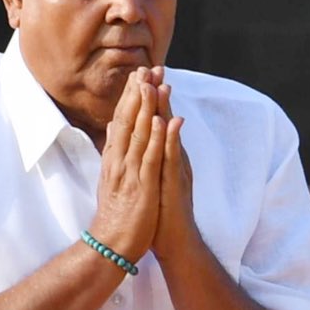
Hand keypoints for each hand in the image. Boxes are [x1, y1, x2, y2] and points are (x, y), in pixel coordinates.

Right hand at [89, 69, 163, 265]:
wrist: (112, 244)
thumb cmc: (117, 213)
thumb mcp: (113, 177)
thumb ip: (114, 151)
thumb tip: (114, 126)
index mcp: (115, 159)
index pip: (122, 121)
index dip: (131, 97)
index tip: (140, 74)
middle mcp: (120, 161)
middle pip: (129, 121)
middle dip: (138, 94)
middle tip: (147, 68)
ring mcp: (130, 173)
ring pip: (140, 135)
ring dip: (148, 108)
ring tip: (155, 84)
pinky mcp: (142, 187)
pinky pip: (150, 159)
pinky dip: (157, 139)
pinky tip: (164, 121)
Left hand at [151, 77, 198, 264]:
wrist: (175, 242)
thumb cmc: (160, 213)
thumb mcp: (150, 180)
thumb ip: (147, 157)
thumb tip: (135, 138)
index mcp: (162, 158)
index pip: (155, 122)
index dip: (149, 99)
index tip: (143, 74)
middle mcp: (172, 160)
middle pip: (164, 121)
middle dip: (159, 94)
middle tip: (155, 67)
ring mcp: (175, 171)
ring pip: (169, 135)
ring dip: (166, 110)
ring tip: (163, 85)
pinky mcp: (174, 184)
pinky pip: (171, 159)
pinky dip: (170, 140)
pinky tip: (168, 123)